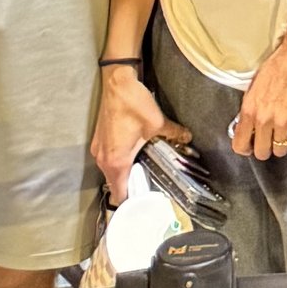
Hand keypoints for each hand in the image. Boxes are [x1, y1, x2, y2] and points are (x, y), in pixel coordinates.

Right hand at [90, 68, 186, 203]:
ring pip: (110, 172)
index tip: (143, 205)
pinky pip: (107, 160)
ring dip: (123, 175)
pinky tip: (131, 156)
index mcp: (116, 162)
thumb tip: (188, 138)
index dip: (131, 202)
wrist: (117, 81)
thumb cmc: (134, 105)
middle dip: (129, 188)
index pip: (119, 195)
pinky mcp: (98, 140)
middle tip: (147, 189)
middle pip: (114, 185)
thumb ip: (173, 134)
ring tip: (141, 174)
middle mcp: (103, 160)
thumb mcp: (157, 122)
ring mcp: (98, 150)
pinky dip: (117, 163)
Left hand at [234, 32, 286, 163]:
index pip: (239, 145)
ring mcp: (282, 122)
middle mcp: (263, 119)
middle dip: (266, 148)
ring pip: (280, 152)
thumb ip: (250, 108)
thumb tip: (247, 125)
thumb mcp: (254, 86)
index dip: (246, 148)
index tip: (253, 144)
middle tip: (272, 139)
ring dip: (283, 145)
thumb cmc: (278, 65)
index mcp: (249, 109)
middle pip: (262, 152)